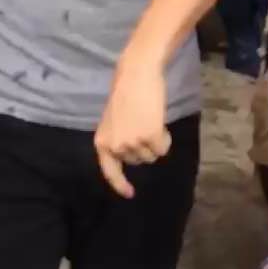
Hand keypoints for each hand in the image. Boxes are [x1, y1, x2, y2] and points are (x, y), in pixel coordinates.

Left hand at [95, 62, 170, 197]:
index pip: (110, 171)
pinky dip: (165, 138)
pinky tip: (160, 123)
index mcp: (102, 142)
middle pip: (138, 161)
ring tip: (150, 120)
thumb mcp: (114, 121)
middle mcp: (116, 146)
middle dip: (144, 147)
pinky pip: (163, 149)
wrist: (137, 75)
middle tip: (143, 124)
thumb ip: (118, 139)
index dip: (120, 184)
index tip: (130, 193)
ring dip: (155, 142)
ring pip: (152, 156)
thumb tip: (130, 156)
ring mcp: (133, 143)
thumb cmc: (126, 93)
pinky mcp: (150, 137)